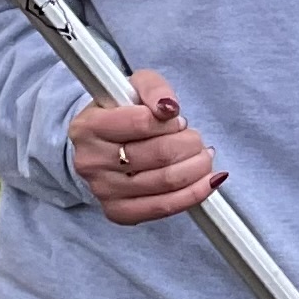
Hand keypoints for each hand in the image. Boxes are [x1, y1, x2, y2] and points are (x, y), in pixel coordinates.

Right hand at [68, 68, 223, 223]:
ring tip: (204, 155)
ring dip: (197, 167)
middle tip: (196, 138)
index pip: (142, 123)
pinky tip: (209, 180)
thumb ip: (154, 89)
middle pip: (159, 154)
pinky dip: (194, 194)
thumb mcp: (135, 86)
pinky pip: (163, 207)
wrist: (101, 145)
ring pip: (165, 182)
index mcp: (88, 126)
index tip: (178, 119)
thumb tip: (169, 107)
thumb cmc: (121, 111)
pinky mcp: (118, 212)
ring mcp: (103, 190)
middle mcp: (91, 161)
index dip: (170, 121)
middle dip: (190, 144)